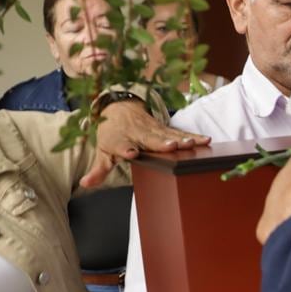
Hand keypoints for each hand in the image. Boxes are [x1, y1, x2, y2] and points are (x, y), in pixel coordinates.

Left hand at [81, 100, 209, 187]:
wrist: (120, 107)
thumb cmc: (112, 133)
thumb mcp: (102, 150)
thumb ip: (99, 169)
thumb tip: (85, 184)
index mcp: (120, 139)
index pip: (123, 145)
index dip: (126, 148)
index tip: (131, 153)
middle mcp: (138, 133)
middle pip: (150, 138)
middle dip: (161, 142)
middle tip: (171, 146)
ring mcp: (153, 129)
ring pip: (168, 134)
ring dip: (182, 139)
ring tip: (192, 145)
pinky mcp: (165, 129)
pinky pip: (180, 133)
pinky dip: (192, 136)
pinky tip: (205, 140)